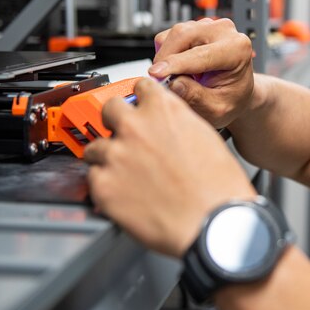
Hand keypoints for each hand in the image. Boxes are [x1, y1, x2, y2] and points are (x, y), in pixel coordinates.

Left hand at [84, 78, 256, 257]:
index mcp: (164, 111)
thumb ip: (178, 124)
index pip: (141, 87)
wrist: (211, 222)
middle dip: (116, 121)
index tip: (140, 105)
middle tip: (126, 137)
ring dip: (108, 156)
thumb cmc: (217, 187)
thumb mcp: (206, 138)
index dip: (142, 98)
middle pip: (109, 108)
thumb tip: (166, 126)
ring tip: (126, 173)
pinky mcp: (103, 186)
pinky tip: (124, 193)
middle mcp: (136, 127)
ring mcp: (116, 156)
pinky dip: (106, 185)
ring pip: (95, 146)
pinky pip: (93, 178)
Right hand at [149, 18, 253, 128]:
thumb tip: (173, 85)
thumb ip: (195, 97)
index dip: (176, 64)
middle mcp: (224, 31)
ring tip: (177, 78)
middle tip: (159, 81)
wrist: (235, 90)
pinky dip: (165, 53)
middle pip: (183, 35)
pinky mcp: (193, 27)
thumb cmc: (230, 97)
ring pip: (173, 34)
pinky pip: (168, 36)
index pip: (201, 54)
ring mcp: (208, 26)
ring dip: (165, 57)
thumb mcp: (216, 108)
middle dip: (165, 58)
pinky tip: (179, 68)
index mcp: (237, 49)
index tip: (156, 74)